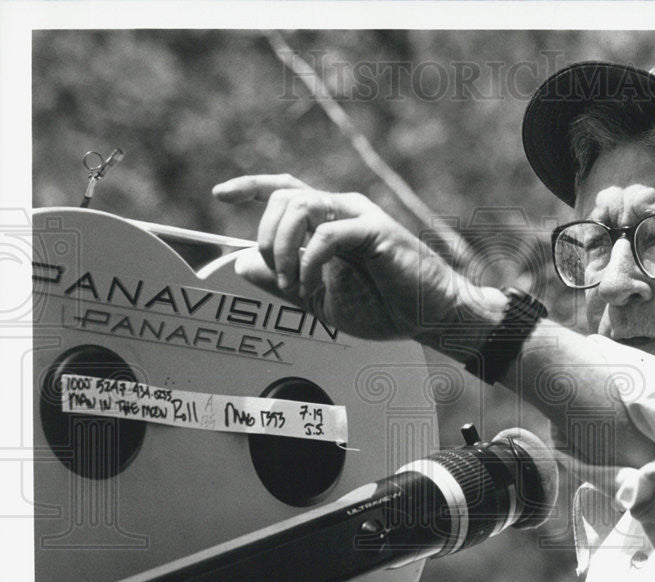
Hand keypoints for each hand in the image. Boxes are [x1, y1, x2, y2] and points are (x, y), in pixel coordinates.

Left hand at [212, 174, 465, 340]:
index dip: (250, 186)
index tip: (219, 194)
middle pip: (285, 195)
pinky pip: (327, 234)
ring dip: (282, 247)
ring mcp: (359, 217)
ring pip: (301, 205)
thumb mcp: (321, 299)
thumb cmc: (385, 307)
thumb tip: (242, 263)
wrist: (429, 318)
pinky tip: (312, 288)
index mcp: (331, 221)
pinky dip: (308, 263)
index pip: (285, 190)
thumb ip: (283, 281)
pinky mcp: (376, 231)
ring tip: (291, 283)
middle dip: (266, 235)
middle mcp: (343, 211)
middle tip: (273, 273)